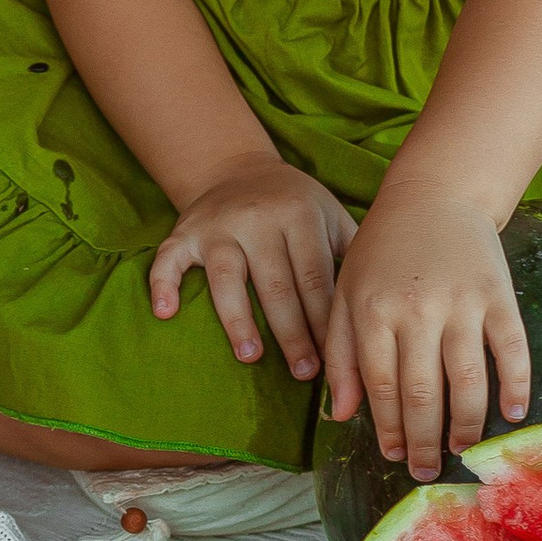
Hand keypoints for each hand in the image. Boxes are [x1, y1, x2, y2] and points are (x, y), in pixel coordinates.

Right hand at [150, 156, 358, 379]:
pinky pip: (168, 258)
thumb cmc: (296, 205)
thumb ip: (351, 253)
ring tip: (251, 356)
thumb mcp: (331, 215)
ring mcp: (218, 225)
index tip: (335, 360)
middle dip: (292, 332)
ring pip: (226, 276)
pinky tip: (165, 314)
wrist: (239, 168)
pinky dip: (162, 284)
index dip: (324, 320)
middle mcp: (258, 218)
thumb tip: (379, 310)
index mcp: (300, 214)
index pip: (314, 276)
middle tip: (304, 372)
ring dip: (238, 319)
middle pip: (276, 283)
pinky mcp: (184, 231)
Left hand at [323, 186, 528, 482]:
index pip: (381, 386)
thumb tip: (341, 416)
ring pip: (467, 382)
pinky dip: (515, 387)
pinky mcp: (499, 296)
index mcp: (373, 310)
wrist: (435, 194)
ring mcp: (462, 303)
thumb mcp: (345, 292)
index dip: (387, 428)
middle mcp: (417, 310)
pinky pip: (512, 351)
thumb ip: (339, 352)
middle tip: (426, 470)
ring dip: (466, 426)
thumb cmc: (383, 249)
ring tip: (462, 451)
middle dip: (424, 441)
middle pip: (423, 394)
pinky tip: (511, 415)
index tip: (392, 456)